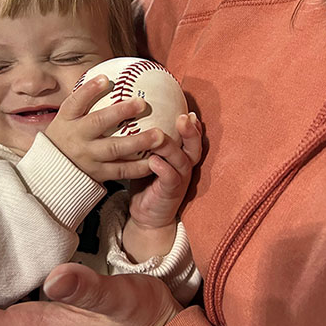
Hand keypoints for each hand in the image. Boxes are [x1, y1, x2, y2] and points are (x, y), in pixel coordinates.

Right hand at [45, 75, 166, 182]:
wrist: (54, 172)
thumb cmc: (66, 136)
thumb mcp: (67, 118)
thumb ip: (84, 100)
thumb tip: (107, 75)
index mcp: (66, 120)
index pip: (75, 102)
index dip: (89, 90)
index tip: (105, 79)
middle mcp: (76, 138)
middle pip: (98, 123)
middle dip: (120, 112)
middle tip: (142, 103)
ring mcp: (87, 158)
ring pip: (115, 149)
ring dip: (139, 142)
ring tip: (159, 135)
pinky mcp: (98, 174)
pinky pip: (122, 170)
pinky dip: (140, 166)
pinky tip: (156, 158)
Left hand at [123, 113, 201, 261]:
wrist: (146, 215)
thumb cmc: (145, 181)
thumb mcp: (147, 157)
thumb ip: (147, 140)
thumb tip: (131, 113)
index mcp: (181, 155)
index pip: (191, 137)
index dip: (193, 124)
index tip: (188, 110)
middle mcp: (185, 166)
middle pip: (194, 146)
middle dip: (191, 131)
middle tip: (184, 117)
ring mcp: (180, 179)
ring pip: (181, 160)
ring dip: (171, 147)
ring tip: (161, 136)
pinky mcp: (171, 192)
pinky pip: (170, 178)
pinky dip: (163, 168)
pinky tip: (154, 161)